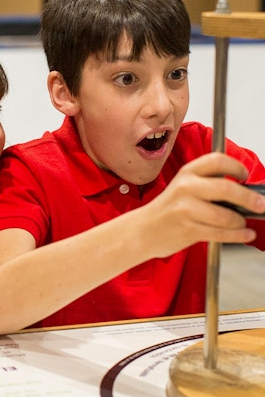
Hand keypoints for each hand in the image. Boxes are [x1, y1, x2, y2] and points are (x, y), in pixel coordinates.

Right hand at [140, 152, 264, 258]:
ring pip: (225, 215)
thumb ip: (209, 184)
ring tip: (242, 222)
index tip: (245, 176)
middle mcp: (186, 188)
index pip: (217, 160)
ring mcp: (186, 209)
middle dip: (249, 198)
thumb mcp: (184, 187)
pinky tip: (245, 234)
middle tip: (260, 203)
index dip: (236, 167)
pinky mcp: (188, 229)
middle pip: (226, 188)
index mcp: (187, 173)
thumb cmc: (168, 210)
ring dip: (240, 221)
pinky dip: (238, 235)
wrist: (143, 230)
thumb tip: (245, 192)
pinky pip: (221, 233)